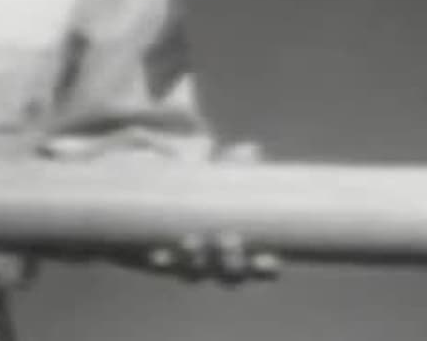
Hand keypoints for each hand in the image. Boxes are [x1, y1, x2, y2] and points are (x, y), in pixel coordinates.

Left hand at [124, 142, 282, 284]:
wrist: (177, 194)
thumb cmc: (217, 186)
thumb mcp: (229, 174)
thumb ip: (238, 163)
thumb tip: (248, 150)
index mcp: (249, 249)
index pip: (264, 270)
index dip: (266, 270)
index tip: (266, 259)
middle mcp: (223, 263)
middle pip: (231, 276)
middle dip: (230, 262)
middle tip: (227, 239)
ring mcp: (197, 265)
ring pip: (200, 274)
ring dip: (196, 262)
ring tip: (190, 241)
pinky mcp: (171, 260)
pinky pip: (169, 267)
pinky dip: (166, 263)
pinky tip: (159, 255)